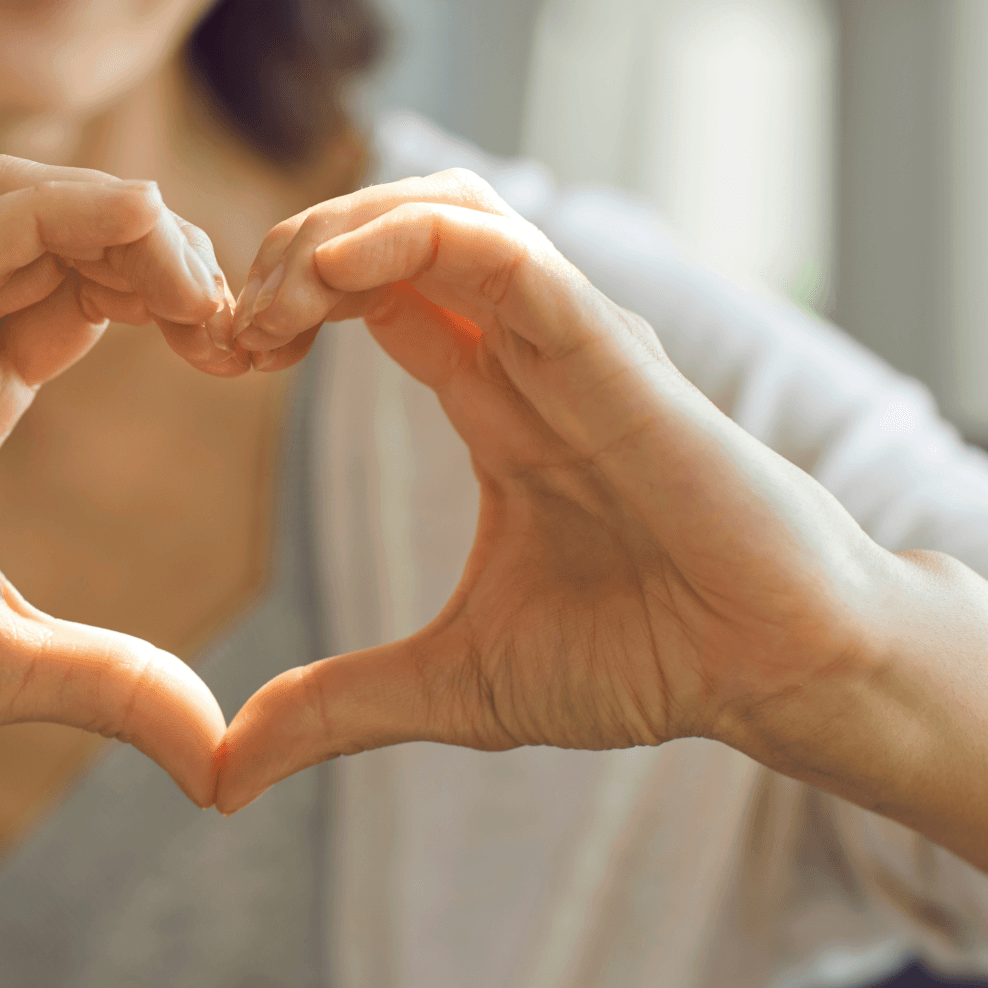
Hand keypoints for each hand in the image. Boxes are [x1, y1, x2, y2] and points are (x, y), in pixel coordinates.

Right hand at [0, 156, 242, 804]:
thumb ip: (110, 685)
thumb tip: (216, 756)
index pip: (88, 291)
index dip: (174, 297)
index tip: (245, 357)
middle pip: (72, 227)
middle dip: (172, 249)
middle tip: (241, 325)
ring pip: (26, 198)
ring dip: (130, 217)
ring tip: (199, 291)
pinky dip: (72, 215)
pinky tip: (143, 245)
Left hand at [218, 170, 897, 810]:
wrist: (773, 676)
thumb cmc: (645, 658)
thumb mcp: (451, 685)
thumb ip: (333, 708)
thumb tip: (220, 777)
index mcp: (491, 400)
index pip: (371, 292)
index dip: (281, 303)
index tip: (215, 358)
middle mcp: (525, 352)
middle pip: (392, 227)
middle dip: (289, 250)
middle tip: (223, 328)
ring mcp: (569, 341)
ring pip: (444, 210)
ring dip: (336, 231)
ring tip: (270, 302)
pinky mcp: (611, 353)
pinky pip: (506, 255)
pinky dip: (410, 239)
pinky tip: (332, 276)